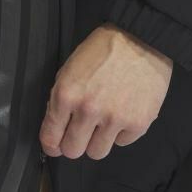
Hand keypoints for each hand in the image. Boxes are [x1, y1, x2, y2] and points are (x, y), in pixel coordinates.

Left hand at [40, 23, 172, 159]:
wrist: (141, 38)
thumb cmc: (104, 50)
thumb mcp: (69, 69)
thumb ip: (60, 99)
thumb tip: (56, 127)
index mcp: (66, 95)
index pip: (51, 138)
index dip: (52, 144)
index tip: (56, 145)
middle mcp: (89, 110)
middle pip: (73, 151)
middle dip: (75, 143)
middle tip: (82, 132)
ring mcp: (115, 119)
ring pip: (97, 153)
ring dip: (98, 141)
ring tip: (104, 123)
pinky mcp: (138, 123)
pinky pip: (122, 143)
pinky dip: (122, 132)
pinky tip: (123, 113)